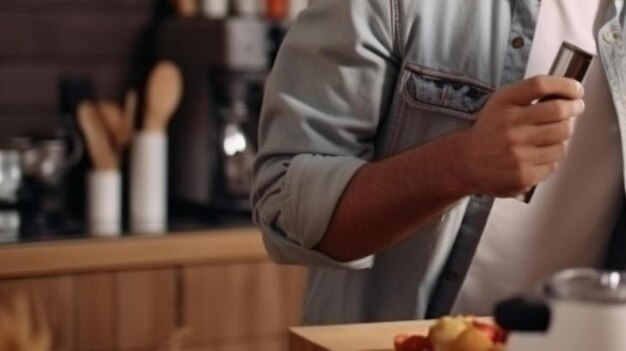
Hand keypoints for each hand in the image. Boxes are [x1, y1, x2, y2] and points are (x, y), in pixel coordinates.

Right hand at [459, 75, 584, 196]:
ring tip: (550, 138)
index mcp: (503, 105)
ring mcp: (517, 152)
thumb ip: (528, 95)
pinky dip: (550, 159)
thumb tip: (567, 95)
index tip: (576, 91)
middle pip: (559, 112)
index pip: (540, 86)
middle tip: (575, 109)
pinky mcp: (524, 174)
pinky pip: (553, 164)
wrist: (465, 163)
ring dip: (561, 138)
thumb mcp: (500, 104)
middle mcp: (510, 126)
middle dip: (573, 109)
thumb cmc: (489, 131)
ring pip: (562, 141)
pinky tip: (538, 156)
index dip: (565, 86)